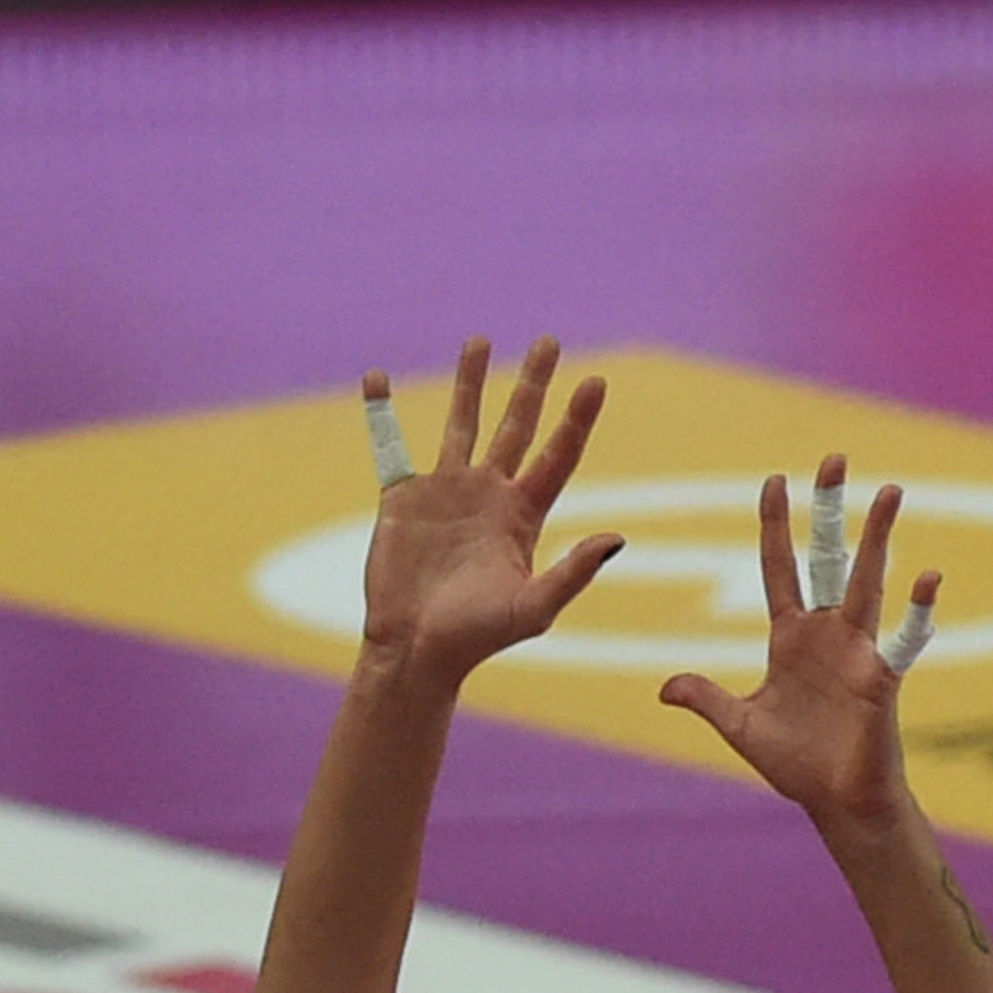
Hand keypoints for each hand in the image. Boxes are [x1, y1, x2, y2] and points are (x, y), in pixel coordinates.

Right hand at [351, 337, 621, 687]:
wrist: (414, 651)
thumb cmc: (477, 638)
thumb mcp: (533, 608)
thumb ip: (573, 573)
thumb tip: (616, 540)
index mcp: (523, 514)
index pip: (558, 454)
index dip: (577, 419)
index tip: (595, 381)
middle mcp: (488, 494)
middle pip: (517, 425)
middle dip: (532, 383)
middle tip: (548, 342)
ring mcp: (445, 492)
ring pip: (462, 423)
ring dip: (469, 382)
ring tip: (479, 341)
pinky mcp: (402, 499)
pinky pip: (390, 444)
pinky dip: (381, 412)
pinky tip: (375, 378)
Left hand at [660, 456, 938, 834]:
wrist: (835, 802)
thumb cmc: (794, 765)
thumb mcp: (740, 728)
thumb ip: (707, 700)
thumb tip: (665, 686)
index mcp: (789, 637)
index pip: (779, 568)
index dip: (775, 526)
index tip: (774, 480)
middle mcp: (825, 632)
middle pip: (826, 556)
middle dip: (829, 509)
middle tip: (834, 457)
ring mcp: (857, 649)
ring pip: (867, 580)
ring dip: (879, 537)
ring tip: (891, 491)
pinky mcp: (882, 677)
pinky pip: (902, 637)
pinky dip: (916, 610)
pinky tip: (929, 576)